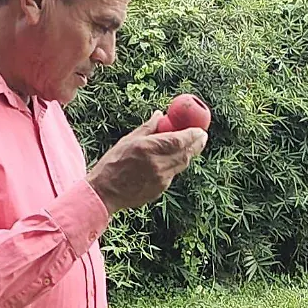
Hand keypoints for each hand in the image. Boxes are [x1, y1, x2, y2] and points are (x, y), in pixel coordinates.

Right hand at [86, 111, 207, 213]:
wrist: (105, 192)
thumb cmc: (112, 163)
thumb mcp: (128, 141)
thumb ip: (148, 128)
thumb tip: (161, 115)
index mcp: (148, 148)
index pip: (179, 140)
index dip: (193, 135)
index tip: (200, 129)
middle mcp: (157, 164)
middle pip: (185, 153)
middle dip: (197, 144)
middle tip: (202, 136)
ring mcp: (160, 179)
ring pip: (182, 164)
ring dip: (188, 154)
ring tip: (191, 146)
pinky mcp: (160, 189)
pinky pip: (173, 174)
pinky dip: (175, 165)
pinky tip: (172, 159)